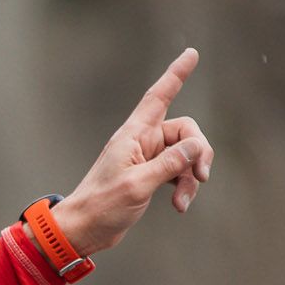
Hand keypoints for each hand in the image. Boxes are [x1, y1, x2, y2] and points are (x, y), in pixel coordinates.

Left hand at [49, 48, 213, 257]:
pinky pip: (178, 172)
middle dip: (198, 152)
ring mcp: (146, 159)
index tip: (192, 54)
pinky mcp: (149, 176)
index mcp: (133, 135)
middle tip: (202, 176)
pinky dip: (183, 186)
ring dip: (191, 177)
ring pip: (185, 155)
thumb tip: (197, 145)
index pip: (158, 96)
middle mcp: (141, 142)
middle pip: (185, 131)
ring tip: (183, 202)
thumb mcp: (138, 184)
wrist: (82, 230)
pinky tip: (180, 205)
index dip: (176, 74)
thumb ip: (170, 163)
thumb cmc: (101, 206)